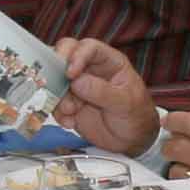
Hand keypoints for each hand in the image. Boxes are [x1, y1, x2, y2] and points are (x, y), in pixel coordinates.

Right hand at [52, 36, 158, 155]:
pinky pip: (55, 103)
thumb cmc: (137, 115)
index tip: (70, 74)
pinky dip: (58, 113)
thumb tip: (77, 82)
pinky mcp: (70, 104)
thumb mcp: (126, 103)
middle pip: (65, 56)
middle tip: (53, 83)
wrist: (132, 140)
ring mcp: (78, 86)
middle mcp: (90, 70)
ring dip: (57, 96)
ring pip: (55, 80)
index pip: (89, 48)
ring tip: (70, 111)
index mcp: (109, 62)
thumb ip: (103, 92)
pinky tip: (71, 122)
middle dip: (56, 68)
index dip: (77, 56)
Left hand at [154, 110, 189, 189]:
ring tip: (189, 169)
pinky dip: (184, 186)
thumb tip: (189, 131)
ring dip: (177, 168)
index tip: (169, 120)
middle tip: (172, 146)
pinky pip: (183, 189)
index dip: (176, 119)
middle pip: (177, 146)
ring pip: (176, 170)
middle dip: (170, 146)